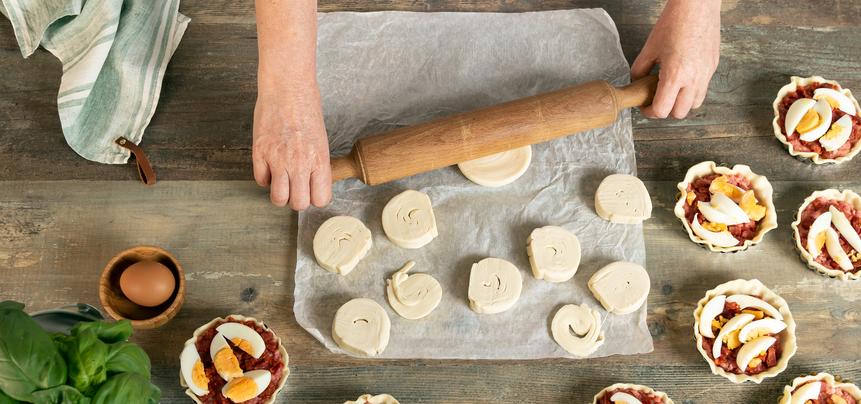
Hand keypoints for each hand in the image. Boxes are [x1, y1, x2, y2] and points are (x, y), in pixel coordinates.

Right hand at [252, 87, 331, 209]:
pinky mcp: (259, 152)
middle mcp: (299, 163)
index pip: (321, 199)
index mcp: (319, 160)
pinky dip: (264, 178)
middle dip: (297, 200)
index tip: (311, 191)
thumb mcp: (320, 140)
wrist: (287, 88)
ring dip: (279, 195)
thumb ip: (317, 164)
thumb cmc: (306, 109)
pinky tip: (269, 167)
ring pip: (278, 198)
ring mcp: (278, 159)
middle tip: (295, 188)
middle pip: (299, 204)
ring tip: (281, 182)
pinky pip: (260, 180)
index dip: (315, 198)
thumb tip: (313, 184)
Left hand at [631, 0, 720, 118]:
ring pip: (695, 104)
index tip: (644, 106)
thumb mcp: (649, 48)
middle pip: (680, 113)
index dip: (649, 112)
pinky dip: (692, 91)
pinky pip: (703, 89)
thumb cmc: (673, 23)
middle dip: (666, 110)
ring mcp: (706, 74)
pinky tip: (683, 78)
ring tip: (671, 90)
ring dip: (682, 103)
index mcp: (675, 75)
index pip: (662, 110)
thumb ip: (640, 70)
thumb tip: (636, 83)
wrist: (697, 6)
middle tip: (656, 100)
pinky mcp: (713, 67)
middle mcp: (694, 78)